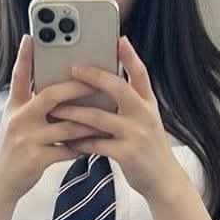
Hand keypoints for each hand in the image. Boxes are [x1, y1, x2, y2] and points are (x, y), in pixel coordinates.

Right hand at [0, 35, 101, 203]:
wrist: (0, 183)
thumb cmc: (14, 150)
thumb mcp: (15, 122)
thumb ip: (32, 105)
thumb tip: (60, 90)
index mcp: (14, 107)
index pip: (19, 76)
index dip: (24, 56)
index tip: (32, 36)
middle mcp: (19, 119)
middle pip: (51, 95)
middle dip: (78, 87)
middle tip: (97, 81)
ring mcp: (27, 139)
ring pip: (67, 125)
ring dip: (90, 121)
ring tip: (107, 116)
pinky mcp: (36, 158)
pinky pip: (68, 149)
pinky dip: (84, 146)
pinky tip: (95, 143)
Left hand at [51, 36, 176, 199]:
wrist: (163, 180)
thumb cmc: (148, 147)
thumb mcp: (147, 119)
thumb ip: (131, 102)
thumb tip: (107, 82)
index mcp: (148, 103)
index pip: (141, 74)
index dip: (130, 56)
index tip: (118, 39)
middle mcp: (144, 115)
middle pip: (118, 88)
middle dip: (94, 77)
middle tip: (74, 69)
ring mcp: (136, 134)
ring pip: (99, 118)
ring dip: (74, 112)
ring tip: (55, 109)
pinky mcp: (126, 154)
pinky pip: (96, 144)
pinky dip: (78, 142)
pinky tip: (64, 139)